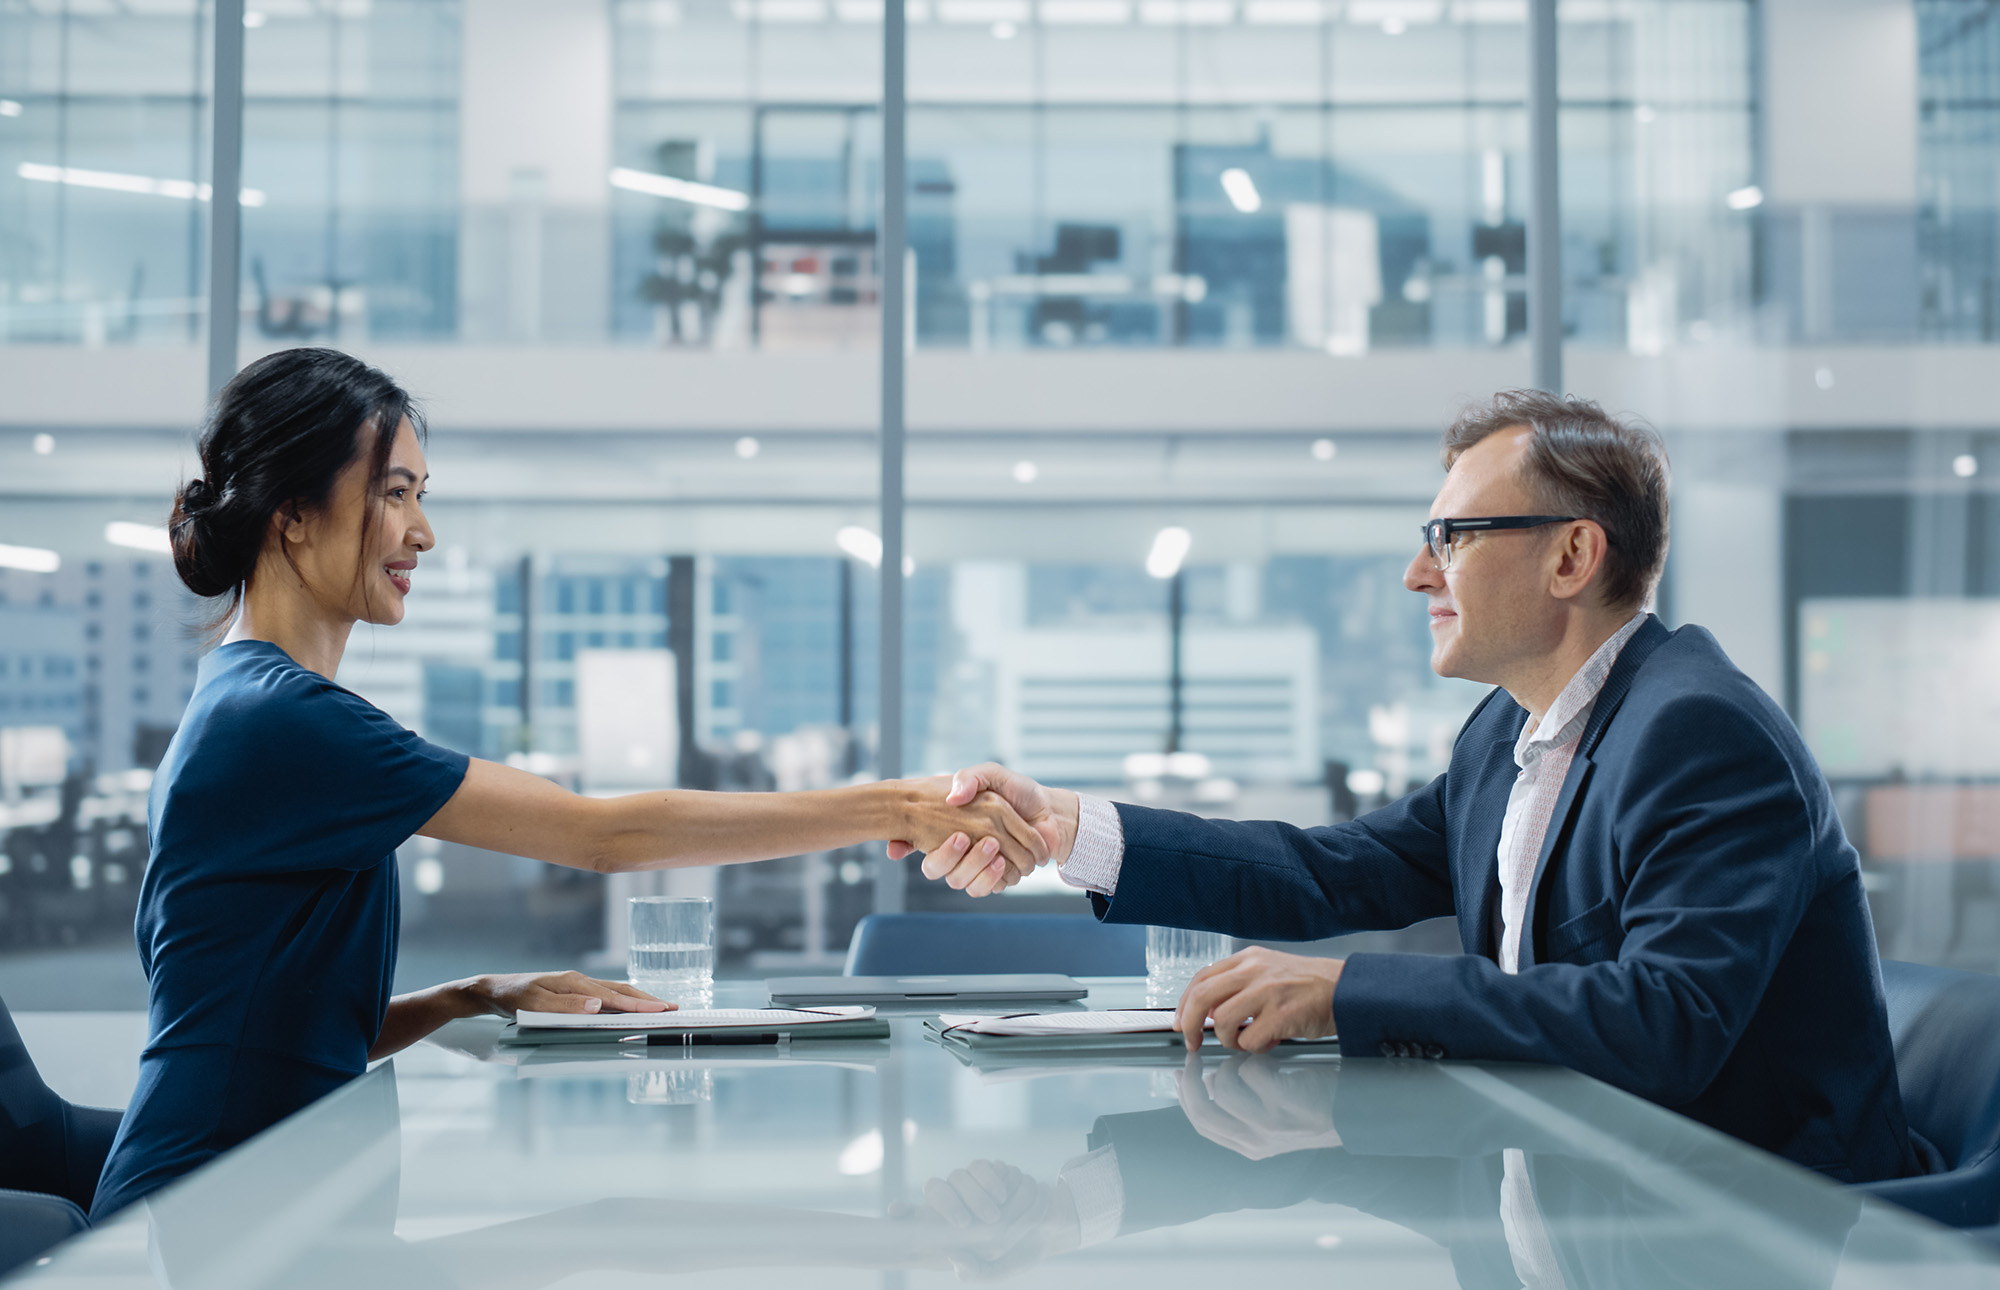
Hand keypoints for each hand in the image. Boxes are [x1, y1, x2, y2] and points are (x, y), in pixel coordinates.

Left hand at [463, 970, 674, 1017]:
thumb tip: (597, 1004)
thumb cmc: (513, 998)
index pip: (613, 996)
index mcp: (574, 982)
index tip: (660, 1010)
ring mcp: (577, 985)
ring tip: (658, 1007)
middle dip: (648, 999)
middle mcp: (580, 981)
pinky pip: (605, 996)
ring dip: (638, 999)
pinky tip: (629, 1006)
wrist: (493, 990)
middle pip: (621, 989)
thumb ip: (566, 1006)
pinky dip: (622, 1001)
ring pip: (615, 991)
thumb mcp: (535, 1005)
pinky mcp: (573, 992)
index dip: (638, 1004)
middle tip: (672, 1008)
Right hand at [893, 776, 1049, 894]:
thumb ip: (969, 778)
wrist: (1048, 810)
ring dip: (985, 872)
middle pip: (948, 874)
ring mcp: (979, 866)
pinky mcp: (998, 877)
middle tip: (991, 843)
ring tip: (1001, 857)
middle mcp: (962, 850)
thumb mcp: (992, 774)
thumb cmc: (1018, 791)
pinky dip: (1000, 878)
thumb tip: (952, 798)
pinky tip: (1008, 863)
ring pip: (968, 885)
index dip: (941, 854)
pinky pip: (990, 889)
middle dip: (970, 861)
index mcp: (952, 827)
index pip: (930, 851)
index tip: (960, 837)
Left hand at [918, 1159, 1079, 1278]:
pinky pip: (987, 1167)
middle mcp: (954, 1201)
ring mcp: (972, 1183)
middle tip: (970, 1223)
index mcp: (946, 1228)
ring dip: (980, 1195)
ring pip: (961, 1175)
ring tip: (998, 1212)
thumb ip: (972, 1271)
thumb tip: (952, 1254)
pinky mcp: (993, 1170)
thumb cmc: (1015, 1254)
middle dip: (950, 1204)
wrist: (1049, 1230)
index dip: (904, 1213)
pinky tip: (1008, 1195)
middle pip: (937, 1188)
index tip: (896, 1212)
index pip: (914, 1214)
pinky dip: (997, 1181)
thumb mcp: (994, 1272)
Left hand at [1174, 947, 1342, 1053]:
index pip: (1201, 978)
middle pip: (1201, 997)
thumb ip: (1238, 985)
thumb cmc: (1308, 986)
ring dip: (1229, 1039)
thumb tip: (1207, 1011)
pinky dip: (1254, 1048)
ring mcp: (1268, 992)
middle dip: (1190, 1024)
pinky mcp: (1281, 1015)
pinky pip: (1249, 1040)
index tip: (1180, 1022)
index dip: (1184, 1003)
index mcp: (1248, 959)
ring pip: (1222, 1021)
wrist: (1347, 990)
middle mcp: (1254, 971)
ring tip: (1246, 1040)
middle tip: (1192, 1041)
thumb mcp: (1268, 972)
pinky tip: (1270, 1041)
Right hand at [1176, 1052, 1343, 1159]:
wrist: (1357, 1111)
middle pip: (1202, 1109)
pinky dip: (1257, 1059)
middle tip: (1194, 1056)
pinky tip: (1270, 1058)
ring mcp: (1270, 1123)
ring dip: (1231, 1064)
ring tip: (1247, 1059)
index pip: (1201, 1124)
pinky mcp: (1285, 1102)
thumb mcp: (1272, 1122)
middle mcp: (1257, 1141)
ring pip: (1223, 1085)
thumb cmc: (1315, 1110)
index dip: (1186, 1096)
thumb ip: (1238, 1110)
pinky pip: (1251, 1070)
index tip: (1182, 1074)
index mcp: (1250, 1147)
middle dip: (1193, 1079)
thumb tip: (1207, 1082)